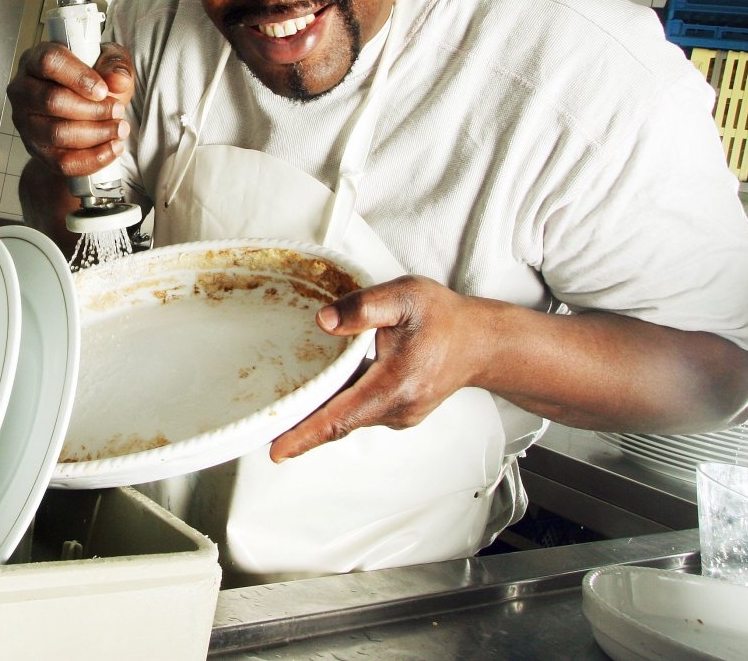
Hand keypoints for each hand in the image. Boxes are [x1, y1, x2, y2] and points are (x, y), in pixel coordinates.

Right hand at [7, 41, 133, 177]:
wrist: (84, 113)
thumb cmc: (91, 81)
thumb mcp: (108, 63)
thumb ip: (116, 65)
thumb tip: (118, 80)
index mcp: (35, 60)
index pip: (48, 62)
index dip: (78, 77)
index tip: (103, 90)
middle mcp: (22, 90)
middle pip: (52, 101)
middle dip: (93, 109)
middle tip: (118, 110)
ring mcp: (25, 122)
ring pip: (57, 133)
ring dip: (96, 134)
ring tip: (120, 129)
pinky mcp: (35, 149)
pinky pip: (62, 162)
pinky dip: (92, 158)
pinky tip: (112, 148)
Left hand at [269, 275, 486, 461]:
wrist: (482, 341)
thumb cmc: (443, 317)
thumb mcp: (404, 296)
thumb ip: (363, 307)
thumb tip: (323, 321)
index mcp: (394, 384)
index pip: (341, 417)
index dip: (306, 435)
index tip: (277, 451)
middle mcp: (397, 408)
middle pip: (340, 421)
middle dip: (302, 426)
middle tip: (265, 428)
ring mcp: (399, 415)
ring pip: (351, 416)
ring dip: (322, 411)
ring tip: (287, 404)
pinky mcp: (400, 412)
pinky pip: (363, 411)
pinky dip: (342, 403)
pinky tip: (326, 388)